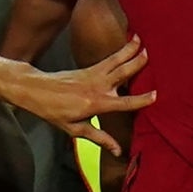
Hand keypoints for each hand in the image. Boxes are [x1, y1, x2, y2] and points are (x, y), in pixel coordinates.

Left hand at [13, 37, 154, 153]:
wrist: (36, 90)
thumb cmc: (55, 112)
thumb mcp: (75, 129)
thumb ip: (99, 138)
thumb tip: (118, 151)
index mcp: (96, 104)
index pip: (123, 103)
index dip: (140, 100)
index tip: (156, 95)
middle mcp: (97, 87)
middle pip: (122, 73)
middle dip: (137, 64)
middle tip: (153, 55)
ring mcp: (93, 74)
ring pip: (116, 61)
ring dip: (130, 50)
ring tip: (143, 40)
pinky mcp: (89, 68)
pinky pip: (109, 58)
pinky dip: (121, 51)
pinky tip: (130, 43)